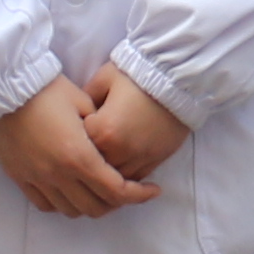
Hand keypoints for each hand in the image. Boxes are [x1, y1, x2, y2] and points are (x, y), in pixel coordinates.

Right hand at [0, 77, 158, 217]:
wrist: (4, 87)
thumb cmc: (47, 88)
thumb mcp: (83, 101)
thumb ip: (101, 128)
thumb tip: (112, 143)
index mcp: (79, 156)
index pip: (116, 190)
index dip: (139, 195)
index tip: (153, 190)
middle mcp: (59, 175)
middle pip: (96, 207)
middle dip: (117, 202)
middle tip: (127, 188)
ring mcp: (38, 180)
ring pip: (71, 210)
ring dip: (90, 204)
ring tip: (99, 190)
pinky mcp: (21, 178)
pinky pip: (46, 204)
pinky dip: (63, 203)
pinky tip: (71, 190)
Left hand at [82, 64, 193, 183]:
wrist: (178, 77)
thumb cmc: (138, 75)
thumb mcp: (105, 78)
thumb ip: (85, 98)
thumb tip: (76, 113)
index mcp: (103, 131)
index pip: (78, 146)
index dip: (74, 138)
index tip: (75, 129)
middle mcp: (119, 150)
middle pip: (95, 168)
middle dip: (88, 159)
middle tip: (84, 148)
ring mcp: (139, 158)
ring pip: (114, 179)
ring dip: (106, 172)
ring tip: (102, 158)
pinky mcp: (156, 160)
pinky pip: (135, 178)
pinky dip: (125, 175)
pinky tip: (120, 164)